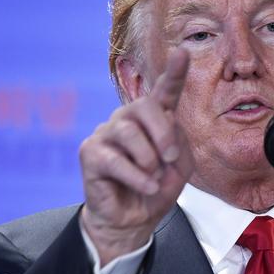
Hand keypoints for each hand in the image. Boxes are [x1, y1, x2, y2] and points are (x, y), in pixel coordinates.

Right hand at [79, 50, 193, 264]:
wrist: (133, 220)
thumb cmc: (156, 188)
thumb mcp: (179, 167)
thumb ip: (179, 143)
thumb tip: (162, 132)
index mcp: (153, 119)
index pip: (164, 91)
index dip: (174, 73)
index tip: (183, 53)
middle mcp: (128, 119)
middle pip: (145, 106)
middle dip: (164, 133)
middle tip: (171, 158)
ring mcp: (107, 133)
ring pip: (129, 133)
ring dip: (149, 160)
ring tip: (153, 178)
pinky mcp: (90, 153)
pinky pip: (116, 159)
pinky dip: (137, 177)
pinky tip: (147, 187)